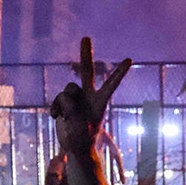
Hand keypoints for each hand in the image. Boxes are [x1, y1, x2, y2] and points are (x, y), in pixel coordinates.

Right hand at [50, 37, 131, 154]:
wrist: (75, 147)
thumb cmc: (82, 139)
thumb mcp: (79, 126)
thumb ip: (72, 109)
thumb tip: (65, 97)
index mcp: (100, 102)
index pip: (111, 84)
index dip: (119, 72)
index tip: (129, 59)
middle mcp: (89, 96)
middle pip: (87, 71)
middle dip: (85, 54)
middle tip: (85, 37)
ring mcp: (76, 97)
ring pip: (67, 90)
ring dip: (64, 104)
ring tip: (67, 118)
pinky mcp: (65, 101)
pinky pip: (57, 98)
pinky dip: (55, 109)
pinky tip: (58, 119)